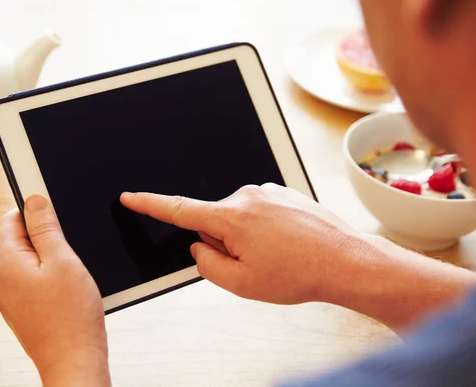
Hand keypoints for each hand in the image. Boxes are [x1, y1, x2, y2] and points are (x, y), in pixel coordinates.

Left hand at [0, 195, 110, 386]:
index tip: (57, 217)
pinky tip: (68, 290)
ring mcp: (10, 299)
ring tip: (71, 274)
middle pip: (19, 241)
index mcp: (7, 263)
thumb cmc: (72, 316)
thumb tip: (33, 200)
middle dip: (46, 238)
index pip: (11, 220)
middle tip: (70, 251)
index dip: (35, 212)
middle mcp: (2, 281)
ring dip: (50, 259)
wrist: (75, 361)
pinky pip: (32, 282)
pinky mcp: (23, 311)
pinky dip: (50, 278)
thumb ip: (46, 227)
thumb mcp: (63, 260)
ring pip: (28, 262)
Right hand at [120, 183, 374, 305]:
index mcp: (231, 217)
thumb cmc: (299, 274)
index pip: (179, 209)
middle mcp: (247, 195)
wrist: (345, 260)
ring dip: (248, 236)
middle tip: (256, 262)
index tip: (130, 197)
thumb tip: (200, 246)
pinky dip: (266, 228)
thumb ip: (208, 264)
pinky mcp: (283, 191)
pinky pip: (260, 211)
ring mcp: (267, 190)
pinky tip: (288, 244)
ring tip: (278, 254)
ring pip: (239, 216)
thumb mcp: (242, 283)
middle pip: (214, 220)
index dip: (149, 204)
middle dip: (225, 241)